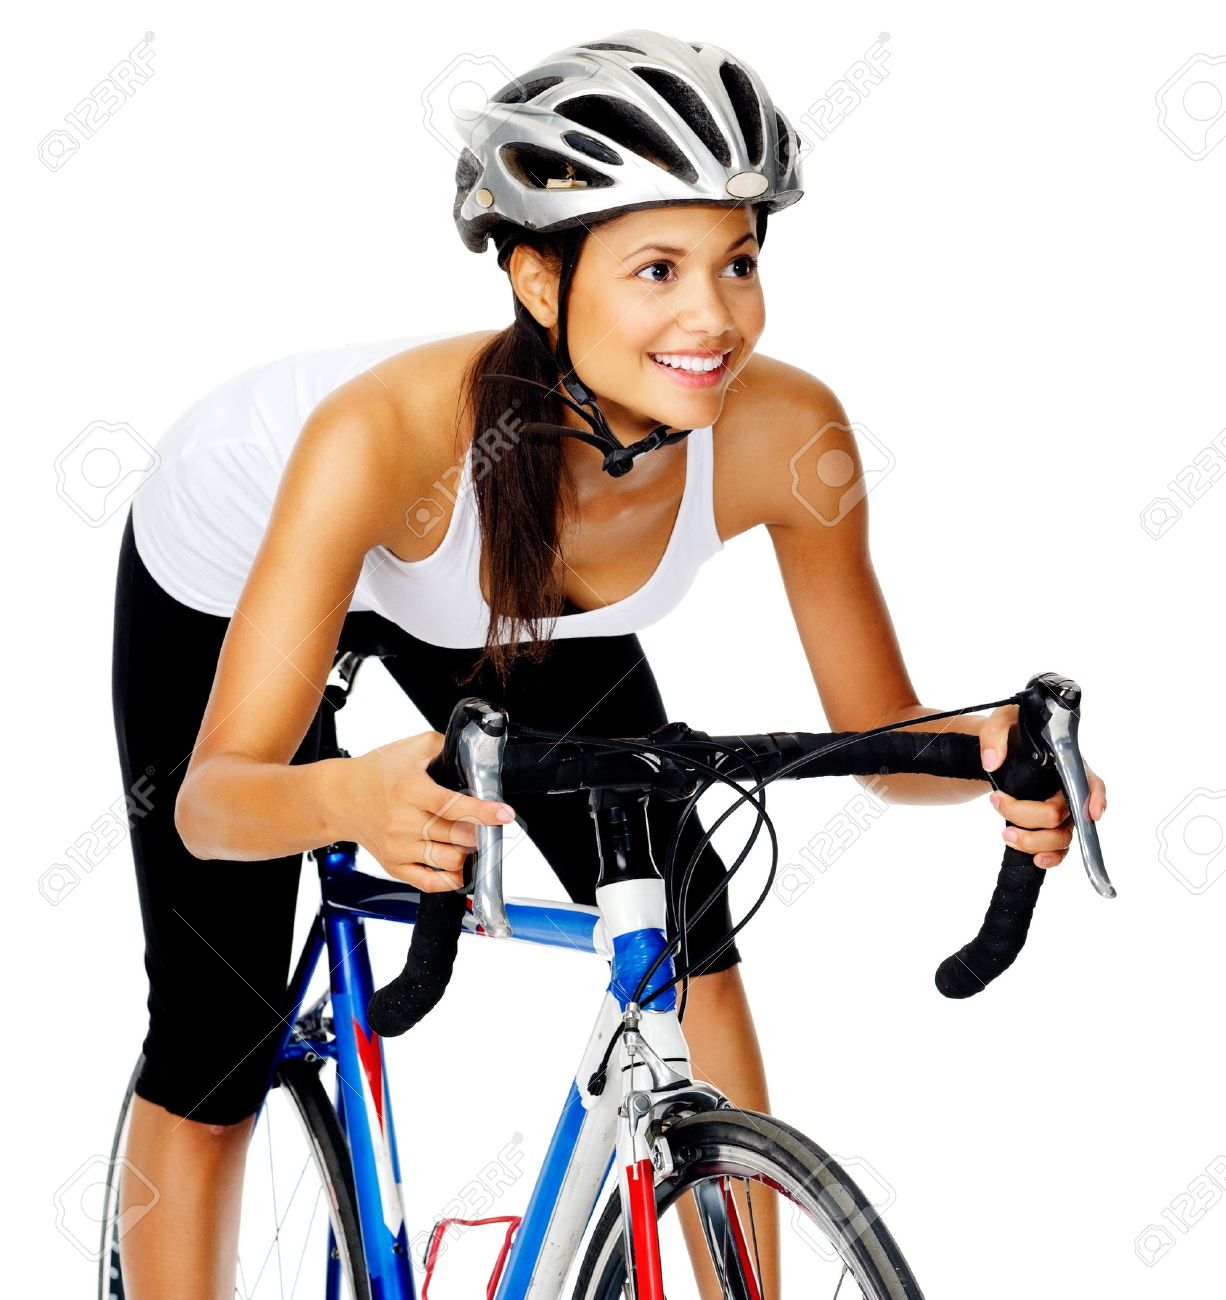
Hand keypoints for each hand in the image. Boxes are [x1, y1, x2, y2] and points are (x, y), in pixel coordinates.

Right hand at [346, 730, 515, 892]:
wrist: (340, 797)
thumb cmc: (377, 772)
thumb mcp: (412, 748)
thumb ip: (445, 748)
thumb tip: (475, 756)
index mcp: (410, 791)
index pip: (453, 805)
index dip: (483, 812)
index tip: (505, 814)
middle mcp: (403, 822)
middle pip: (457, 837)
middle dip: (479, 831)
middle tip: (486, 823)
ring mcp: (399, 848)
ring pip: (450, 861)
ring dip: (467, 852)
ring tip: (467, 837)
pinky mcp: (394, 866)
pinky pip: (431, 883)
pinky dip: (451, 878)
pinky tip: (457, 863)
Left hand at [979, 704, 1107, 868]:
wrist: (1001, 749)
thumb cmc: (1011, 733)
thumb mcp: (1001, 722)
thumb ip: (994, 735)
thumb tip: (991, 761)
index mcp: (1067, 763)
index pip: (1090, 782)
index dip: (1096, 799)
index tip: (1092, 813)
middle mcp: (1069, 789)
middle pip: (1063, 815)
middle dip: (1027, 816)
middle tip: (996, 801)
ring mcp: (1062, 811)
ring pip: (1061, 837)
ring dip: (1032, 841)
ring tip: (1004, 833)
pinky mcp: (1049, 826)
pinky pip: (1059, 850)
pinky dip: (1050, 858)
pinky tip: (1035, 860)